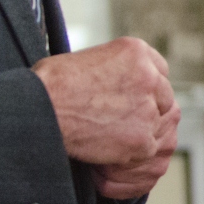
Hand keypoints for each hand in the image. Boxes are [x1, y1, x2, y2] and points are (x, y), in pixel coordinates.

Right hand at [33, 37, 179, 199]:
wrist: (40, 109)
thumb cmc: (51, 84)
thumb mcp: (89, 58)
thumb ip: (116, 69)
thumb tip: (122, 84)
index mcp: (136, 51)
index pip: (159, 71)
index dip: (147, 88)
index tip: (136, 98)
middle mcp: (149, 77)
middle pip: (164, 98)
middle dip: (147, 111)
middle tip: (123, 121)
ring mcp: (148, 108)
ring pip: (157, 125)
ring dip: (139, 132)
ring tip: (110, 135)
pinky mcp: (141, 138)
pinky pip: (148, 149)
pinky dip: (131, 152)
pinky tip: (110, 150)